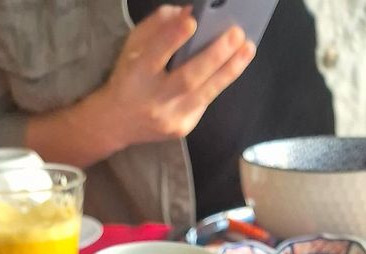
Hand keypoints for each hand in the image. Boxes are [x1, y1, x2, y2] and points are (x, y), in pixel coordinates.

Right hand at [99, 4, 255, 146]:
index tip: (192, 21)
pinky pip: (204, 102)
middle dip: (215, 55)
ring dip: (230, 70)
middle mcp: (153, 100)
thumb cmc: (129, 77)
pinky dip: (219, 82)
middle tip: (236, 34)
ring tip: (248, 49)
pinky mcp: (182, 128)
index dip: (174, 38)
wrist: (117, 123)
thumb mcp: (133, 46)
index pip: (155, 55)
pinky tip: (233, 65)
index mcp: (136, 74)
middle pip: (188, 78)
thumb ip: (158, 27)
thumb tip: (189, 13)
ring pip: (204, 94)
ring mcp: (169, 118)